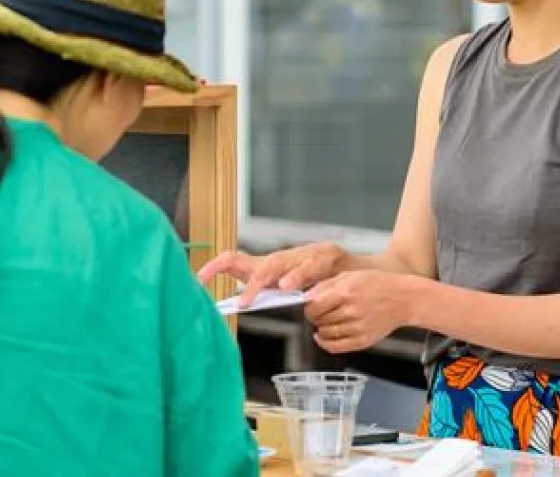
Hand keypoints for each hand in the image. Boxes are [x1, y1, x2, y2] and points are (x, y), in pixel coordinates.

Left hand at [196, 241, 348, 307]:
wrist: (361, 274)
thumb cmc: (320, 281)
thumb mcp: (288, 288)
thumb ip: (267, 293)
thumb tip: (240, 304)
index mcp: (268, 267)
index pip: (233, 261)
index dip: (214, 269)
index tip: (197, 281)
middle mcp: (281, 258)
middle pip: (253, 264)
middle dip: (240, 279)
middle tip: (238, 304)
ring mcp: (302, 255)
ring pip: (277, 263)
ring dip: (264, 280)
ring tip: (253, 297)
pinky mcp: (323, 255)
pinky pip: (308, 265)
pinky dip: (297, 276)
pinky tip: (290, 287)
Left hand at [304, 269, 416, 353]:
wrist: (403, 299)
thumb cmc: (377, 284)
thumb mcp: (349, 275)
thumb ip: (325, 286)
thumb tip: (306, 296)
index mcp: (345, 292)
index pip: (313, 306)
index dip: (308, 306)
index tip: (310, 304)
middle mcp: (350, 311)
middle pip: (318, 320)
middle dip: (315, 316)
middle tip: (321, 311)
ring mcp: (357, 328)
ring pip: (325, 333)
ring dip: (321, 327)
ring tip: (327, 320)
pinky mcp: (363, 341)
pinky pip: (336, 347)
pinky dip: (325, 343)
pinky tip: (323, 336)